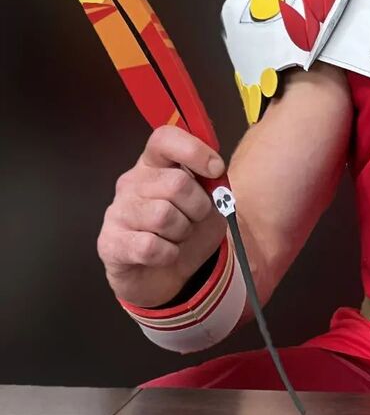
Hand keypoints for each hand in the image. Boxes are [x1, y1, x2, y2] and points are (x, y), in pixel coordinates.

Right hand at [97, 125, 226, 307]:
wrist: (163, 276)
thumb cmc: (186, 230)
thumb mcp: (207, 203)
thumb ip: (211, 183)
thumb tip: (215, 172)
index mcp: (155, 164)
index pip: (165, 138)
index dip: (195, 150)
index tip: (216, 170)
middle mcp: (132, 182)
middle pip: (176, 183)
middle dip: (198, 207)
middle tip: (194, 219)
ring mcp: (117, 211)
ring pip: (164, 216)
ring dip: (182, 232)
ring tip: (177, 237)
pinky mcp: (109, 243)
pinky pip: (150, 246)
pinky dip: (168, 254)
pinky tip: (164, 254)